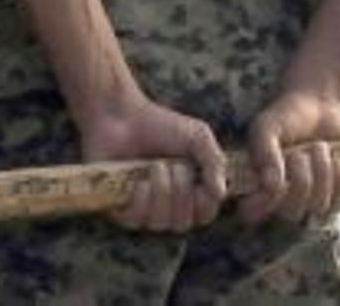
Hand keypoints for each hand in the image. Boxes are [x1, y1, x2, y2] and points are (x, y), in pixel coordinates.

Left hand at [76, 92, 227, 232]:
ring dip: (161, 192)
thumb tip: (220, 193)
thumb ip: (214, 162)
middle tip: (175, 165)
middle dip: (181, 193)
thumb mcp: (198, 136)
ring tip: (155, 166)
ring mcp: (143, 207)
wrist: (123, 116)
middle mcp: (167, 204)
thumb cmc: (161, 124)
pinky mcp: (119, 207)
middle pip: (182, 223)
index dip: (205, 204)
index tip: (201, 181)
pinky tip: (138, 180)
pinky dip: (140, 199)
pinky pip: (135, 220)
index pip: (204, 215)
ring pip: (160, 223)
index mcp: (189, 190)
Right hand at [240, 90, 339, 224]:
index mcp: (257, 182)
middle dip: (300, 178)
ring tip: (320, 147)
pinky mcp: (334, 195)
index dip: (262, 205)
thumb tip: (271, 186)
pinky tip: (337, 160)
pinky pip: (339, 204)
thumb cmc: (288, 115)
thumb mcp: (268, 126)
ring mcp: (309, 197)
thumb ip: (264, 152)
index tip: (273, 184)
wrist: (322, 103)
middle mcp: (282, 196)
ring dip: (322, 173)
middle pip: (291, 211)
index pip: (252, 212)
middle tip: (302, 151)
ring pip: (317, 206)